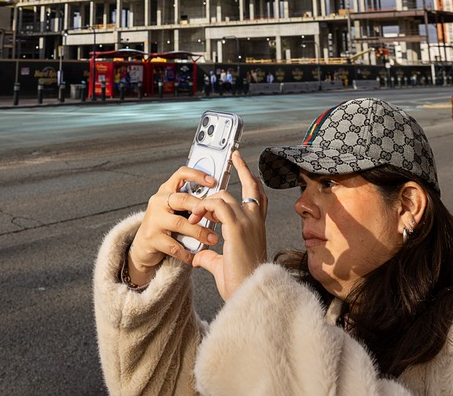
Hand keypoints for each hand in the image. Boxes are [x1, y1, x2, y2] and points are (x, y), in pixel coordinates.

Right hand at [127, 166, 219, 286]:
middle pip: (182, 199)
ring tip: (213, 239)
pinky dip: (187, 252)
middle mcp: (158, 201)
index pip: (181, 174)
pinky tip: (196, 256)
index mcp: (166, 190)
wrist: (143, 245)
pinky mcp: (152, 237)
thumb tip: (217, 202)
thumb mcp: (175, 208)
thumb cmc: (166, 224)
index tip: (213, 182)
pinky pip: (174, 245)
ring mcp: (154, 219)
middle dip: (201, 208)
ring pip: (180, 223)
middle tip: (218, 217)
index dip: (198, 175)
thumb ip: (190, 203)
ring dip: (199, 232)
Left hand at [191, 150, 267, 299]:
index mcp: (256, 226)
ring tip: (195, 216)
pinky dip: (204, 207)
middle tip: (232, 158)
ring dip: (206, 202)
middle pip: (250, 186)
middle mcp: (255, 220)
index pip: (257, 195)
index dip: (250, 177)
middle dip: (241, 169)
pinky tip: (196, 218)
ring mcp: (248, 222)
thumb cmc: (240, 283)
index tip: (241, 164)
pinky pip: (217, 204)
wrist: (249, 294)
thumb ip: (211, 256)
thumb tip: (199, 255)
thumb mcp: (223, 264)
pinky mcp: (236, 227)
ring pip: (224, 196)